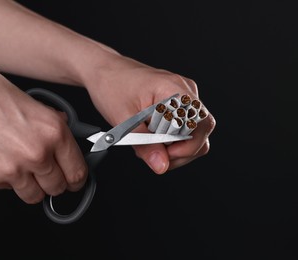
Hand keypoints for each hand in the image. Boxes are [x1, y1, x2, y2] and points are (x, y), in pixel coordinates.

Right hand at [0, 42, 86, 203]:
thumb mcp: (30, 101)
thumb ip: (50, 123)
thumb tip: (62, 133)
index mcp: (52, 131)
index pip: (77, 170)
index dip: (76, 178)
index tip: (74, 180)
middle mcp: (37, 152)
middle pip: (57, 188)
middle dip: (54, 183)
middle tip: (47, 174)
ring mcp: (13, 169)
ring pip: (34, 196)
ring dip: (32, 187)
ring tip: (22, 168)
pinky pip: (9, 190)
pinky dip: (8, 181)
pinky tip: (0, 160)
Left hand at [85, 55, 215, 173]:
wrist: (103, 71)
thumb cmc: (111, 85)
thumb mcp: (123, 119)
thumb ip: (144, 144)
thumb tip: (162, 165)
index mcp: (174, 88)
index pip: (201, 124)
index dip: (187, 146)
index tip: (164, 155)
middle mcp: (184, 90)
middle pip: (201, 132)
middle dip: (178, 151)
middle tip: (151, 153)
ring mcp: (182, 96)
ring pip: (194, 133)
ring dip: (173, 147)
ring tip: (147, 145)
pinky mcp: (177, 103)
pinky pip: (183, 127)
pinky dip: (169, 139)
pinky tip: (150, 138)